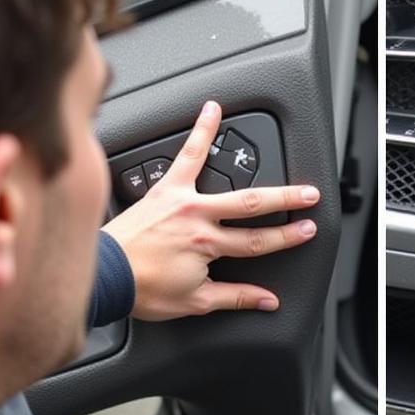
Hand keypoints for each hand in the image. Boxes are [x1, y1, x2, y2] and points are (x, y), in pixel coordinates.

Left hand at [103, 101, 321, 320]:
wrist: (105, 274)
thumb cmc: (143, 288)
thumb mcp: (195, 302)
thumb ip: (236, 297)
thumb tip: (267, 301)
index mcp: (209, 245)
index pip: (259, 241)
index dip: (287, 237)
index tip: (307, 229)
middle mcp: (198, 217)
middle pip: (252, 206)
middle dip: (286, 201)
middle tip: (309, 195)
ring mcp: (181, 198)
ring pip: (226, 176)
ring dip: (253, 164)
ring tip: (275, 153)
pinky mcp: (164, 188)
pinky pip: (185, 155)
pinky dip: (199, 132)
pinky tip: (211, 111)